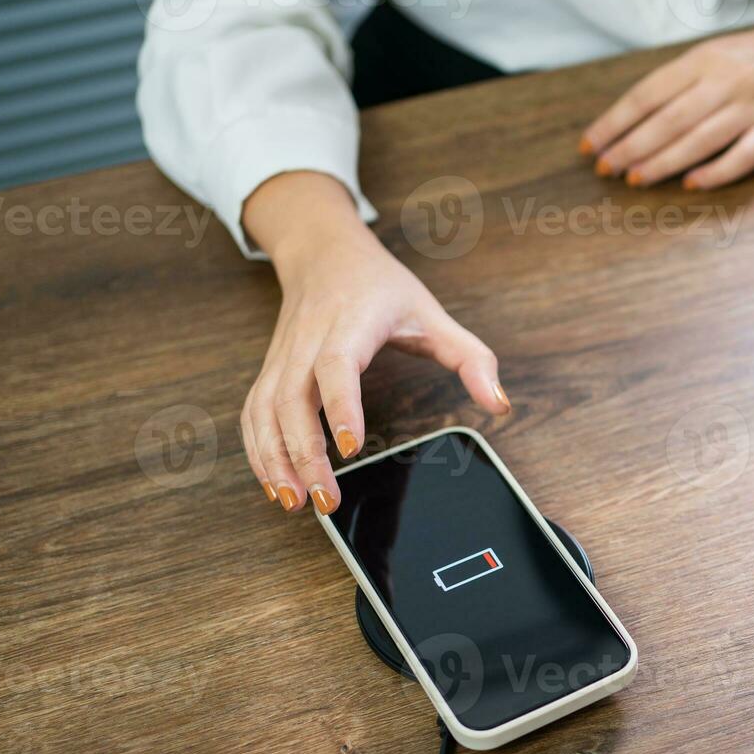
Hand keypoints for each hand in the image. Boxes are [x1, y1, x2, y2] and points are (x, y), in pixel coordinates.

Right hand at [240, 172, 509, 514]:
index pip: (337, 365)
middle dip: (304, 454)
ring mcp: (283, 357)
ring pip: (265, 411)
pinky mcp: (269, 370)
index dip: (341, 405)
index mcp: (351, 323)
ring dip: (274, 459)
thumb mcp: (433, 313)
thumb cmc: (378, 285)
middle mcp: (308, 341)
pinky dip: (258, 450)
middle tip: (326, 500)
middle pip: (293, 399)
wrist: (323, 252)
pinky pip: (254, 413)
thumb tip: (499, 404)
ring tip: (295, 502)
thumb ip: (471, 359)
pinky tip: (275, 482)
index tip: (350, 447)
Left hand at [580, 0, 753, 189]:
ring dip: (662, 162)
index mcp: (705, 59)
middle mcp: (726, 81)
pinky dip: (717, 170)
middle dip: (630, 147)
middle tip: (604, 170)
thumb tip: (639, 116)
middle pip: (667, 120)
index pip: (647, 94)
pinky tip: (693, 184)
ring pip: (698, 138)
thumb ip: (684, 81)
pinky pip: (745, 154)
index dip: (615, 122)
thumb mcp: (721, 53)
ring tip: (634, 180)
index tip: (590, 145)